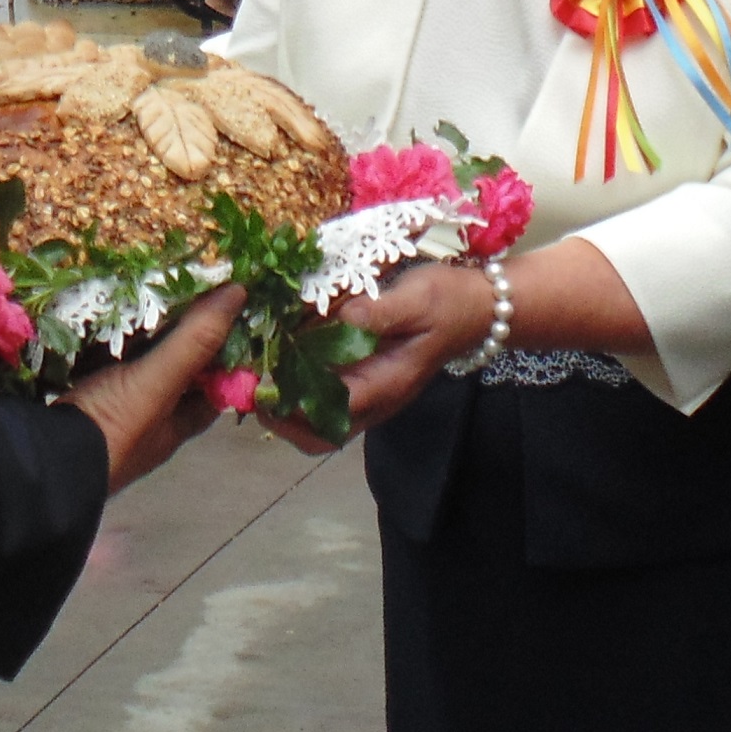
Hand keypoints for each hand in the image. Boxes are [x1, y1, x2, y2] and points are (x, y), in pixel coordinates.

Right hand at [63, 284, 250, 491]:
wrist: (43, 459)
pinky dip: (101, 345)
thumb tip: (239, 292)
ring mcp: (110, 414)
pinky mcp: (78, 403)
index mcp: (173, 426)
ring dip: (138, 339)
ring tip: (143, 294)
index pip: (212, 390)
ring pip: (134, 370)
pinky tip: (99, 320)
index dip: (222, 356)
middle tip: (180, 293)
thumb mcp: (158, 382)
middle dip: (176, 339)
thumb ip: (195, 341)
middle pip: (171, 376)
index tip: (224, 314)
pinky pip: (97, 368)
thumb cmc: (111, 428)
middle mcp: (146, 423)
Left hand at [264, 260, 494, 452]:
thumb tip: (340, 319)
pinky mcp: (370, 383)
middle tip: (251, 394)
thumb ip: (378, 312)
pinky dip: (303, 392)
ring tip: (258, 380)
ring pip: (323, 424)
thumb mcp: (416, 297)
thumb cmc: (448, 300)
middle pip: (322, 434)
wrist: (479, 306)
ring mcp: (373, 395)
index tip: (260, 389)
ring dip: (288, 409)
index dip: (292, 407)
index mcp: (387, 384)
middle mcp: (377, 400)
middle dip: (282, 423)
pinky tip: (285, 362)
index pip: (332, 413)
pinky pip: (330, 402)